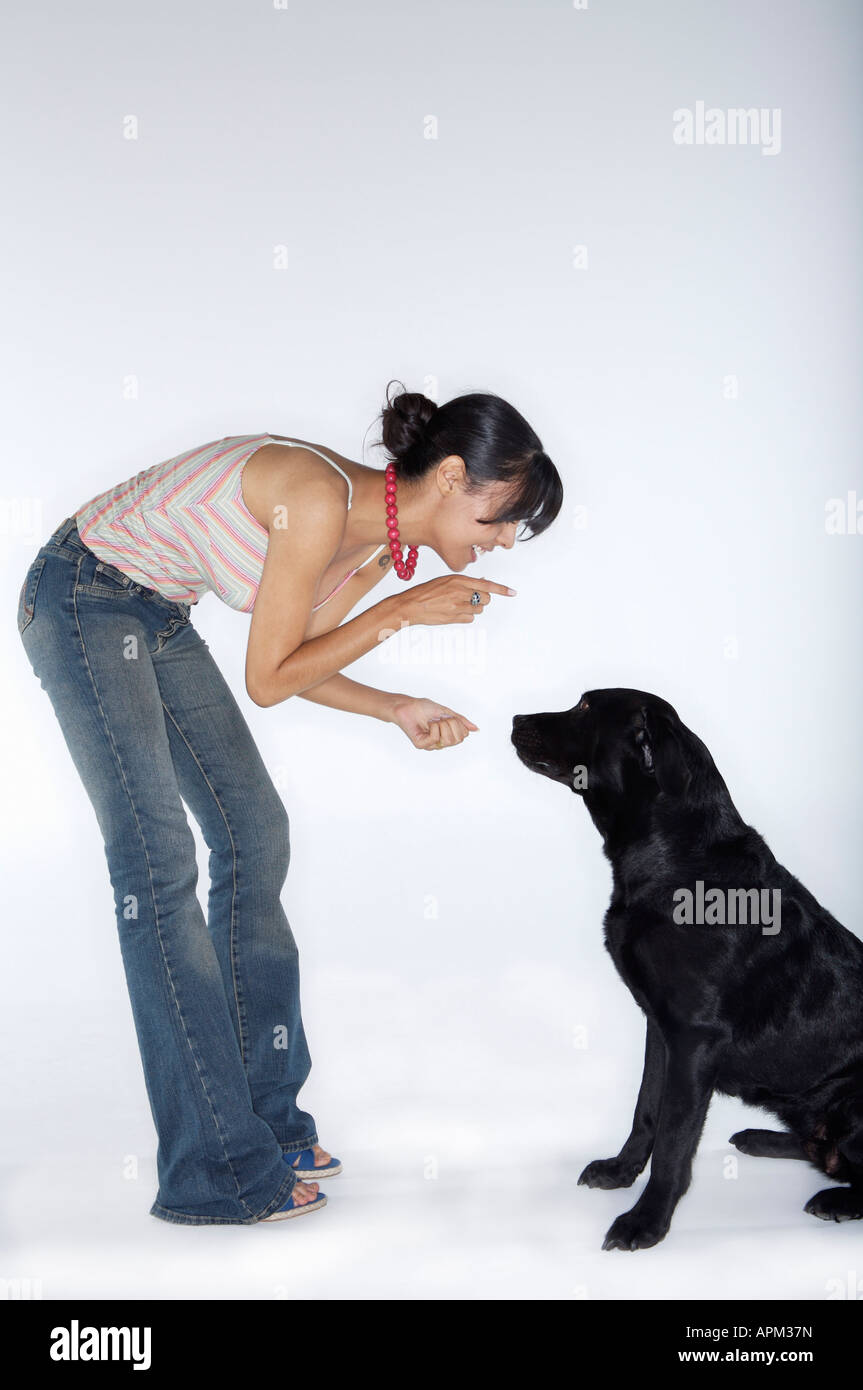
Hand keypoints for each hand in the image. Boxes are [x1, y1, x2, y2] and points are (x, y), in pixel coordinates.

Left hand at [389, 697, 478, 750]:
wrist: (408, 706)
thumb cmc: (424, 708)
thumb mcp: (447, 712)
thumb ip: (461, 721)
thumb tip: (475, 729)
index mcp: (447, 735)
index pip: (463, 736)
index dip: (459, 724)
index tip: (448, 716)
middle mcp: (440, 742)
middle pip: (458, 740)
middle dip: (451, 724)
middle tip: (441, 718)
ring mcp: (431, 744)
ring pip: (448, 740)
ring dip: (442, 725)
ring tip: (433, 721)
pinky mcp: (421, 745)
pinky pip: (435, 739)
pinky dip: (433, 728)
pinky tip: (427, 724)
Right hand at [397, 575, 515, 626]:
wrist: (411, 605)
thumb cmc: (426, 592)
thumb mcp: (445, 580)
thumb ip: (464, 582)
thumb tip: (482, 583)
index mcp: (458, 579)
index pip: (486, 584)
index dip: (501, 589)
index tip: (512, 592)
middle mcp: (460, 592)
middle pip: (485, 598)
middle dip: (482, 600)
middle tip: (471, 599)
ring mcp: (458, 606)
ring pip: (478, 610)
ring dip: (473, 609)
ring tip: (458, 606)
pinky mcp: (454, 618)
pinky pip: (470, 619)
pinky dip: (466, 617)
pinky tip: (454, 613)